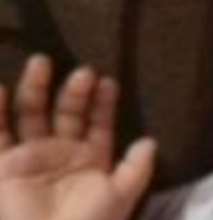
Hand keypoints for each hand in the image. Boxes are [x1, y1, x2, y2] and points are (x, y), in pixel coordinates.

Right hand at [0, 55, 155, 219]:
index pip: (98, 123)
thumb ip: (137, 168)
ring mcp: (30, 157)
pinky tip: (0, 88)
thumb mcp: (120, 196)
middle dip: (75, 92)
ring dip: (36, 88)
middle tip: (85, 72)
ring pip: (32, 115)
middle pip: (67, 113)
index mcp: (90, 159)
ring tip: (42, 62)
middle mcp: (61, 153)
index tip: (109, 82)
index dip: (104, 103)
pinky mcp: (3, 166)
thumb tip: (151, 140)